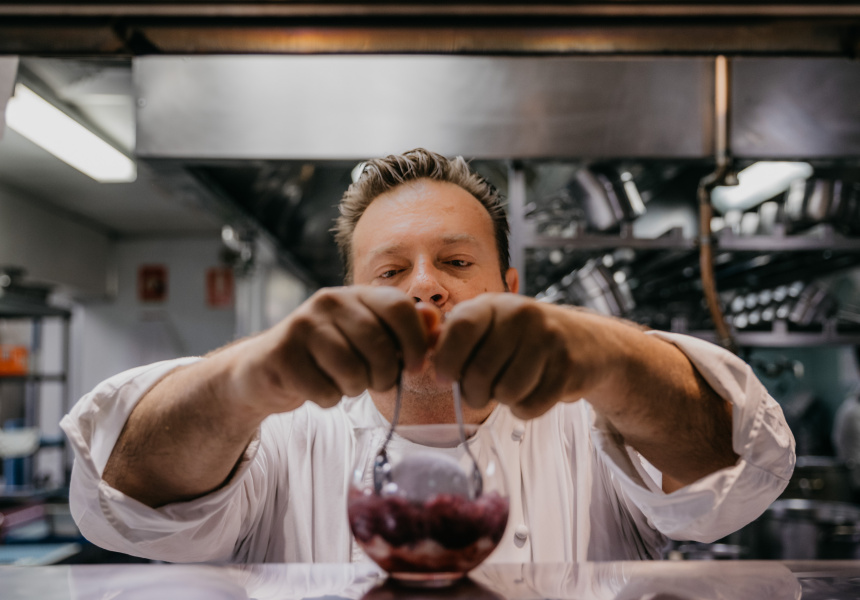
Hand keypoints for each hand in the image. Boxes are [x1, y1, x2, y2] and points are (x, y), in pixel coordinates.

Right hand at [231, 286, 433, 413]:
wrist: (265, 370)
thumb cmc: (328, 356)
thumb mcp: (369, 340)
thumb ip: (405, 331)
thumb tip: (436, 322)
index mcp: (356, 294)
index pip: (400, 307)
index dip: (415, 342)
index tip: (415, 366)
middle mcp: (328, 302)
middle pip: (379, 344)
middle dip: (385, 375)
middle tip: (375, 382)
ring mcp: (302, 325)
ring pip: (352, 370)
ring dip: (354, 389)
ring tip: (343, 383)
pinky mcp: (282, 354)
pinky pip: (324, 390)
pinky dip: (328, 399)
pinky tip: (318, 389)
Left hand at [432, 294, 607, 418]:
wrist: (587, 342)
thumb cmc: (522, 340)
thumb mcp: (489, 327)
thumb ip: (452, 336)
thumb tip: (422, 344)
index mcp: (494, 304)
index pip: (460, 329)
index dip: (446, 360)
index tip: (445, 378)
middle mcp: (521, 314)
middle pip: (479, 372)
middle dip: (474, 393)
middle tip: (480, 392)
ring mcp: (548, 338)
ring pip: (506, 393)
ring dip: (502, 401)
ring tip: (509, 388)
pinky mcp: (568, 366)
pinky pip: (531, 406)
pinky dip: (525, 410)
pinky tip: (531, 394)